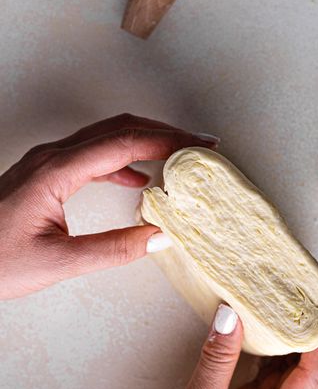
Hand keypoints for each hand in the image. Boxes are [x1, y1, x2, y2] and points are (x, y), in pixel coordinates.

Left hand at [0, 113, 218, 299]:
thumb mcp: (57, 262)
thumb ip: (112, 249)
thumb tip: (160, 237)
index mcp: (57, 170)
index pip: (125, 142)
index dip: (169, 140)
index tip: (199, 146)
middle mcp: (53, 157)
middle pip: (119, 127)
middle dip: (164, 131)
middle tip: (199, 144)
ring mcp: (48, 162)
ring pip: (107, 136)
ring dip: (145, 141)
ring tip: (177, 156)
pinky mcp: (46, 174)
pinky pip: (93, 155)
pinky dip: (123, 160)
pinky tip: (138, 179)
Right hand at [92, 305, 317, 388]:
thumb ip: (216, 362)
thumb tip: (231, 318)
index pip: (310, 378)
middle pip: (301, 371)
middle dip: (306, 335)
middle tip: (305, 299)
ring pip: (279, 369)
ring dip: (284, 339)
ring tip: (285, 306)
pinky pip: (258, 370)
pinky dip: (261, 347)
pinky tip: (258, 327)